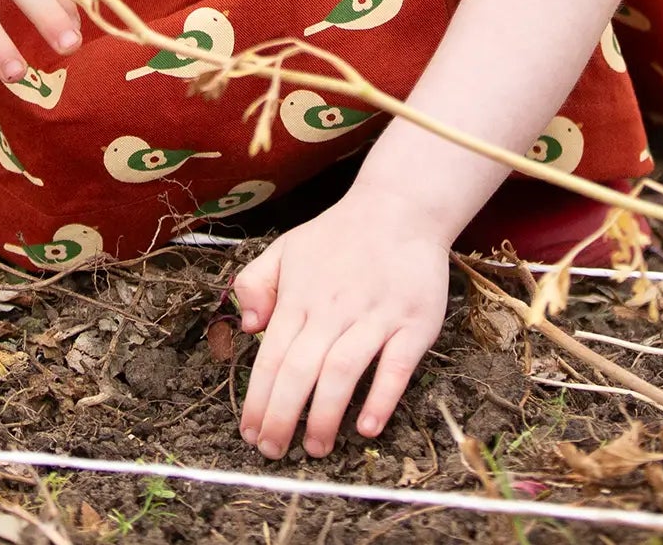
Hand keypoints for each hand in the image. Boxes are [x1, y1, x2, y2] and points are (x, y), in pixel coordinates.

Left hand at [232, 191, 448, 458]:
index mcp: (300, 298)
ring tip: (315, 448)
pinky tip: (367, 427)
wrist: (398, 209)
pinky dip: (381, 397)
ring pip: (343, 371)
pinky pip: (396, 365)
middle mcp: (333, 309)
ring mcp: (375, 316)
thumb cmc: (337, 237)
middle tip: (274, 452)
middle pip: (301, 370)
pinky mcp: (413, 323)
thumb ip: (255, 284)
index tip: (250, 433)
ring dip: (326, 414)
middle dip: (283, 416)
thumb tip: (248, 327)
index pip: (272, 357)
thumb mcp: (285, 249)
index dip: (259, 399)